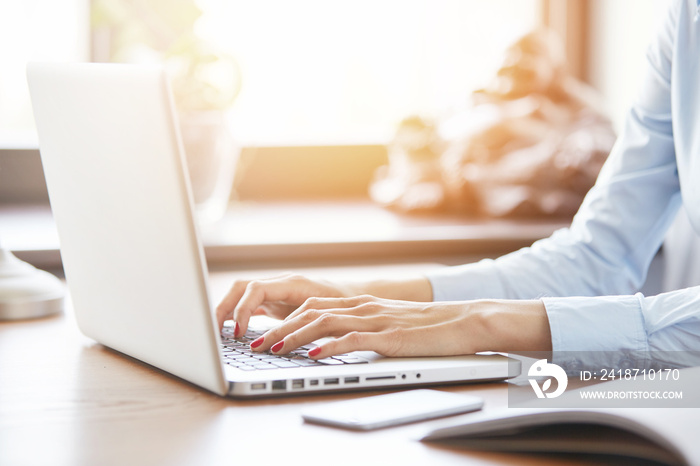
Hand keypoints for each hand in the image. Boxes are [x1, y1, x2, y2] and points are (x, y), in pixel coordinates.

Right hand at [215, 274, 352, 335]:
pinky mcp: (276, 302)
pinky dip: (237, 315)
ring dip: (226, 311)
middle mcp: (281, 284)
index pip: (255, 289)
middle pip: (241, 287)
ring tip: (216, 333)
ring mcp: (276, 292)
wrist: (356, 297)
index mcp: (293, 283)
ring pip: (242, 294)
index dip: (242, 310)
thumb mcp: (329, 315)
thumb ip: (308, 323)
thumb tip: (284, 341)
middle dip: (224, 308)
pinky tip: (231, 332)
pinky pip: (250, 304)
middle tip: (215, 333)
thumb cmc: (346, 305)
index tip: (238, 332)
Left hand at [248, 295, 551, 358]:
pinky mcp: (388, 335)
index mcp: (360, 303)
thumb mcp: (386, 324)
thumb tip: (330, 343)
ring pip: (324, 321)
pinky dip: (329, 346)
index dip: (284, 317)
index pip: (312, 305)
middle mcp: (362, 306)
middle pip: (310, 310)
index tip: (264, 332)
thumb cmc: (425, 328)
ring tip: (273, 349)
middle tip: (256, 343)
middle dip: (279, 326)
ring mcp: (374, 318)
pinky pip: (352, 338)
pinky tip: (313, 355)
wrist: (463, 322)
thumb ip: (360, 329)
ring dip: (294, 335)